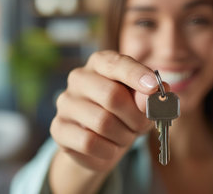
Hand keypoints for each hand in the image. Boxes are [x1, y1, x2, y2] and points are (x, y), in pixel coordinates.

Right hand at [50, 50, 158, 172]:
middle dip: (135, 116)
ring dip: (123, 136)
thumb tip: (152, 92)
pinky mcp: (58, 128)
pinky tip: (110, 148)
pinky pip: (88, 142)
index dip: (137, 75)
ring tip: (125, 137)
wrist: (102, 143)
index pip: (117, 63)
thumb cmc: (127, 113)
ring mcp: (65, 102)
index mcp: (100, 62)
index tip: (153, 87)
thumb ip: (150, 95)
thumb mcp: (143, 103)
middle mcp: (79, 77)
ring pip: (102, 122)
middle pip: (112, 96)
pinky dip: (108, 150)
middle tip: (142, 126)